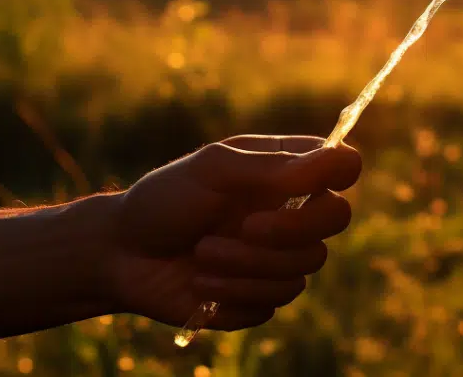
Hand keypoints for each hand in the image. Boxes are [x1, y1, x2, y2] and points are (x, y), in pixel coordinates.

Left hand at [106, 136, 361, 329]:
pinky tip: (199, 283)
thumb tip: (336, 160)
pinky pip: (274, 302)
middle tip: (246, 227)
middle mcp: (291, 211)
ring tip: (201, 254)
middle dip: (290, 229)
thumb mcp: (213, 170)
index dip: (341, 173)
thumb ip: (274, 167)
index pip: (343, 165)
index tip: (310, 185)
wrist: (119, 255)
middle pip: (336, 220)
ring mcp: (279, 256)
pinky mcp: (261, 296)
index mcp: (286, 170)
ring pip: (303, 268)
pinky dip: (232, 292)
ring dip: (246, 264)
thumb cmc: (164, 200)